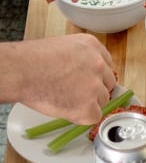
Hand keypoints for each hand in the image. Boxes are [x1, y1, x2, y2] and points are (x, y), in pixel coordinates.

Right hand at [1, 34, 116, 124]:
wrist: (20, 72)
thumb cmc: (31, 60)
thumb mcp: (63, 46)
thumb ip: (81, 58)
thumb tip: (85, 73)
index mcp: (92, 46)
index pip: (107, 65)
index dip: (96, 76)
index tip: (89, 81)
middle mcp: (98, 64)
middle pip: (108, 83)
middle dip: (95, 90)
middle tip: (75, 92)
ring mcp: (95, 86)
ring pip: (102, 100)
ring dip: (88, 103)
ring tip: (65, 98)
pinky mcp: (89, 106)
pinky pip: (94, 116)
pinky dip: (82, 116)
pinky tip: (67, 108)